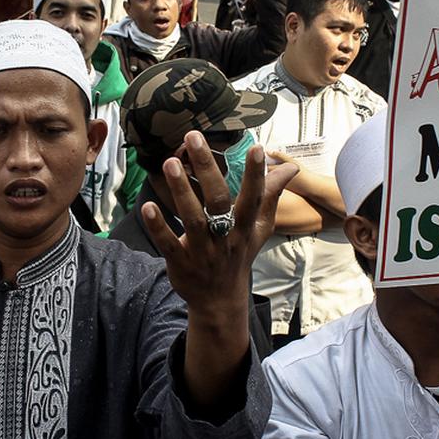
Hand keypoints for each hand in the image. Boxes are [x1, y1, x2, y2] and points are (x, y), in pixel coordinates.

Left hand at [142, 132, 297, 316]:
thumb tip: (290, 168)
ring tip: (169, 163)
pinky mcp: (181, 263)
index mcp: (245, 226)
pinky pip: (169, 244)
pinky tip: (148, 206)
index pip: (254, 198)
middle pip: (218, 201)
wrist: (220, 301)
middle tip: (193, 137)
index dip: (256, 175)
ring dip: (181, 191)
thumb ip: (272, 196)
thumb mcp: (260, 229)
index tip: (256, 148)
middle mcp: (226, 238)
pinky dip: (159, 226)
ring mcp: (203, 252)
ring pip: (193, 220)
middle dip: (207, 168)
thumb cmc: (239, 255)